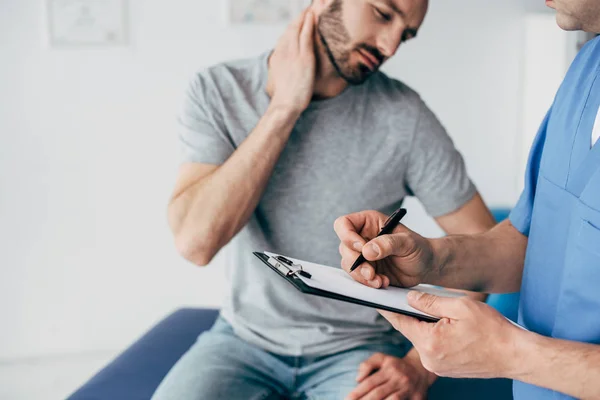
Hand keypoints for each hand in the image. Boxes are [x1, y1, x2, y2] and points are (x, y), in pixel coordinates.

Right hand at [266, 9, 315, 114]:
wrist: (285, 104)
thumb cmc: (285, 99)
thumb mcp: (279, 83)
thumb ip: (283, 74)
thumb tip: (284, 74)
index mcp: (277, 57)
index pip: (285, 37)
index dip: (292, 28)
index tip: (298, 21)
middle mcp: (283, 52)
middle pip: (291, 29)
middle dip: (299, 18)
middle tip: (306, 9)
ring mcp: (293, 53)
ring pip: (298, 29)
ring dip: (305, 16)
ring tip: (311, 7)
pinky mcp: (304, 57)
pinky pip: (306, 35)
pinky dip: (309, 23)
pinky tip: (313, 15)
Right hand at [334, 210, 435, 288]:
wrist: (426, 267)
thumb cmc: (419, 248)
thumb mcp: (407, 242)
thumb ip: (388, 243)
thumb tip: (367, 250)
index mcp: (369, 222)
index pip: (344, 224)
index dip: (347, 236)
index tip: (362, 249)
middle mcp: (362, 237)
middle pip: (344, 248)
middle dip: (356, 263)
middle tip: (371, 273)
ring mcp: (363, 255)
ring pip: (348, 265)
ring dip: (362, 276)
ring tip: (380, 280)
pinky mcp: (366, 270)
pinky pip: (357, 277)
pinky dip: (368, 283)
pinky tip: (383, 282)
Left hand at [346, 352, 433, 399]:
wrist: (421, 369)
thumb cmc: (396, 365)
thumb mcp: (381, 358)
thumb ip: (367, 365)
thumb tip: (358, 379)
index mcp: (388, 369)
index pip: (370, 383)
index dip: (358, 392)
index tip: (348, 399)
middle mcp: (398, 379)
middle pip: (378, 393)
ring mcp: (408, 389)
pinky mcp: (417, 398)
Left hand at [379, 292, 522, 378]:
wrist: (515, 355)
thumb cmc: (492, 329)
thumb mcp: (460, 306)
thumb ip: (430, 301)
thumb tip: (409, 298)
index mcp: (430, 342)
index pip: (400, 321)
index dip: (388, 308)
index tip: (377, 299)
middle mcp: (429, 359)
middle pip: (411, 330)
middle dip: (414, 315)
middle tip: (419, 299)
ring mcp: (437, 367)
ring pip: (423, 339)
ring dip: (428, 326)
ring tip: (445, 315)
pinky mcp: (445, 370)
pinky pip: (433, 348)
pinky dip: (436, 337)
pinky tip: (450, 329)